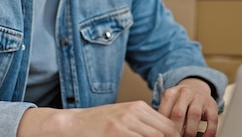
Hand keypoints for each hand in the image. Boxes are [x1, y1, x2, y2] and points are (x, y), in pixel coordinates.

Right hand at [18, 101, 180, 136]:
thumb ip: (142, 122)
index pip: (168, 124)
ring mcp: (125, 123)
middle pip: (166, 132)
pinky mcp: (116, 133)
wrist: (73, 123)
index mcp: (137, 106)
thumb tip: (165, 133)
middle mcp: (133, 112)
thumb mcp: (122, 115)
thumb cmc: (98, 122)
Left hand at [157, 78, 218, 136]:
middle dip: (177, 130)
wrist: (197, 88)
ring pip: (194, 115)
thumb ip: (165, 114)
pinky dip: (209, 132)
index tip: (167, 134)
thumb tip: (163, 131)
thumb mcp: (170, 103)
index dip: (165, 127)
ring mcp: (199, 97)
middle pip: (178, 113)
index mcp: (171, 93)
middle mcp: (185, 92)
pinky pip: (212, 119)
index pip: (164, 111)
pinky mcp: (212, 104)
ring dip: (190, 131)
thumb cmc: (180, 100)